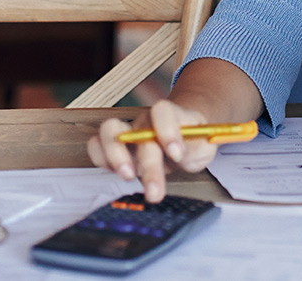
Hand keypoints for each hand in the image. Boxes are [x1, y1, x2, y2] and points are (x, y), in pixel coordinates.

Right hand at [87, 100, 219, 202]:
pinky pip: (96, 145)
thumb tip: (180, 155)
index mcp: (171, 115)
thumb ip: (196, 148)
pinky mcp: (114, 146)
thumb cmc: (194, 141)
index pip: (163, 111)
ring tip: (128, 176)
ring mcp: (128, 131)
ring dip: (115, 155)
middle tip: (154, 191)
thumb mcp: (205, 145)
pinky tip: (116, 173)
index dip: (167, 131)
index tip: (177, 154)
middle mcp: (146, 121)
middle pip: (139, 132)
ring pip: (109, 130)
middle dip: (147, 164)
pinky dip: (100, 159)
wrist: (184, 137)